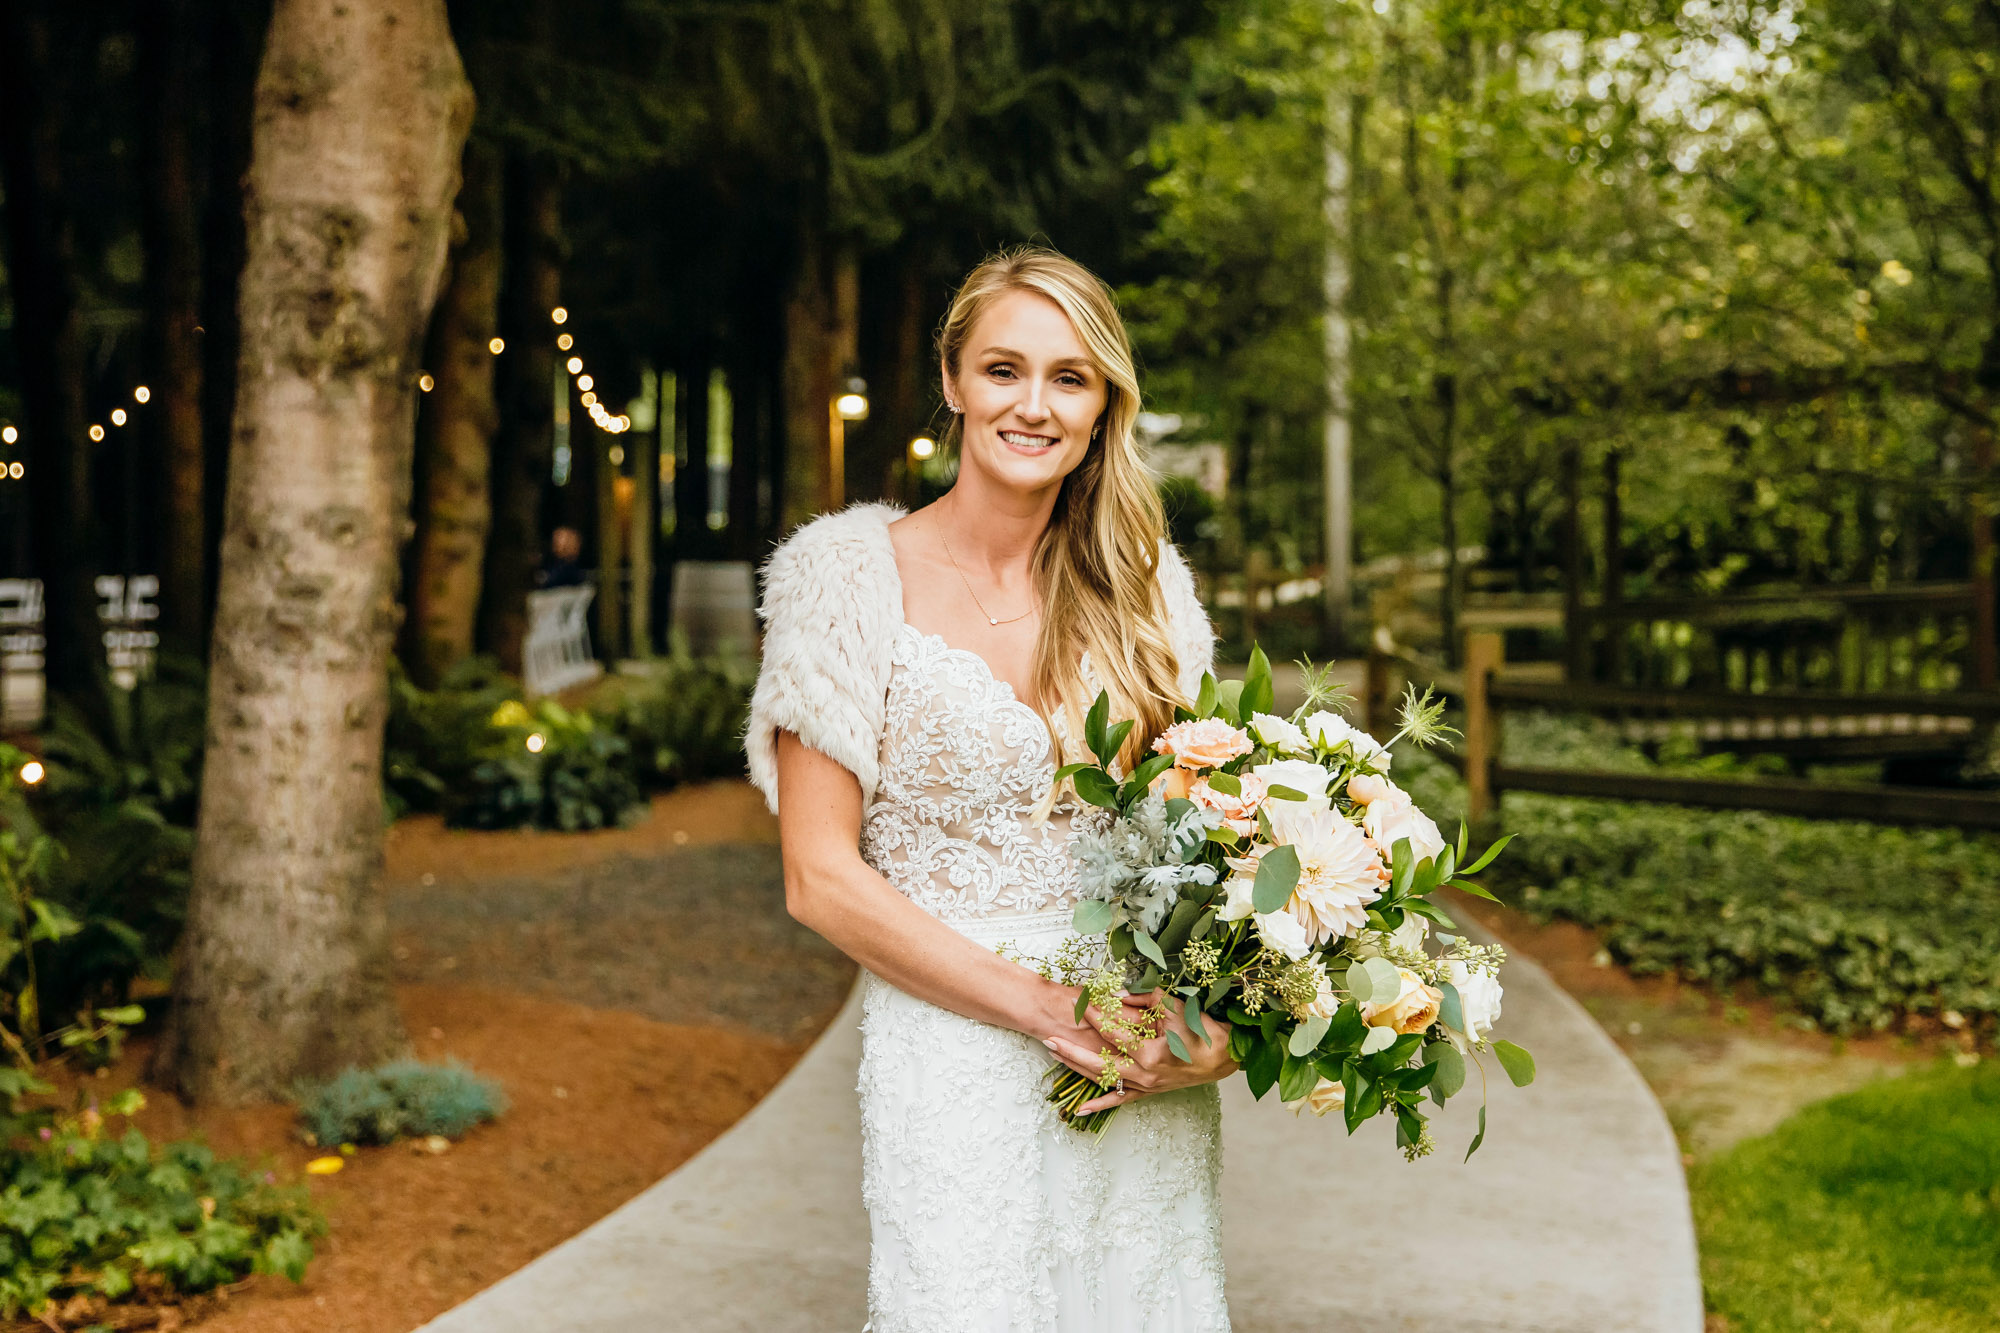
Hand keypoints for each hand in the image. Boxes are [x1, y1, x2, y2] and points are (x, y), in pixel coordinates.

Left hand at [1042, 991, 1236, 1115]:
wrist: (1225, 1057)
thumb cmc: (1202, 1030)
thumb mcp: (1175, 1007)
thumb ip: (1145, 998)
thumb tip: (1118, 994)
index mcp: (1151, 1054)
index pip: (1113, 1032)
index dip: (1094, 1015)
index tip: (1079, 1002)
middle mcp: (1144, 1076)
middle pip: (1097, 1063)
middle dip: (1070, 1050)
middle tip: (1048, 1037)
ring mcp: (1145, 1087)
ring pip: (1103, 1081)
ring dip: (1077, 1069)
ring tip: (1054, 1055)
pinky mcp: (1149, 1093)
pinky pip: (1119, 1101)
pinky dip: (1099, 1106)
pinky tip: (1079, 1110)